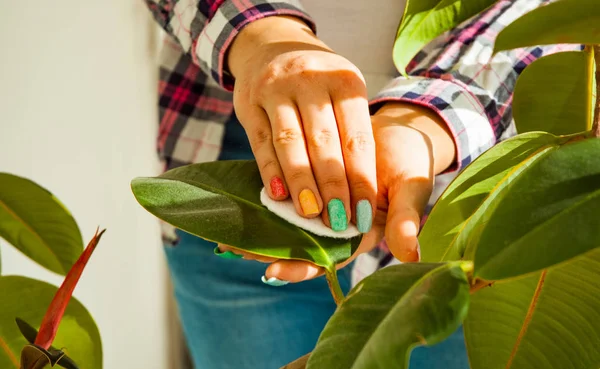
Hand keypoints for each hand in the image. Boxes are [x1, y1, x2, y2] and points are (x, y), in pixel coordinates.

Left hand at [217, 102, 455, 281]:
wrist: (400, 130)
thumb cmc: (410, 161)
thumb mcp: (411, 188)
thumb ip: (405, 220)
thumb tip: (410, 254)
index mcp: (362, 233)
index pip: (330, 258)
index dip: (303, 266)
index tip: (272, 270)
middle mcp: (339, 224)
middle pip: (302, 246)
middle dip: (271, 250)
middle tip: (236, 251)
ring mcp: (325, 204)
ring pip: (291, 223)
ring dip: (264, 229)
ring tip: (229, 236)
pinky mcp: (313, 181)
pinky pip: (290, 194)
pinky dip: (271, 198)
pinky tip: (243, 201)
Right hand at [228, 16, 375, 232]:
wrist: (272, 47)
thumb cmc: (317, 84)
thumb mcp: (341, 93)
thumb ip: (349, 134)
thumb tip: (358, 196)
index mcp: (345, 81)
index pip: (357, 138)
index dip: (361, 179)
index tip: (365, 214)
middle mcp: (311, 80)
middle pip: (324, 142)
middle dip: (333, 186)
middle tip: (338, 221)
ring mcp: (276, 89)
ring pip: (291, 142)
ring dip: (301, 182)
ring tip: (310, 213)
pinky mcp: (249, 102)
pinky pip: (261, 141)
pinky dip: (270, 170)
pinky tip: (278, 195)